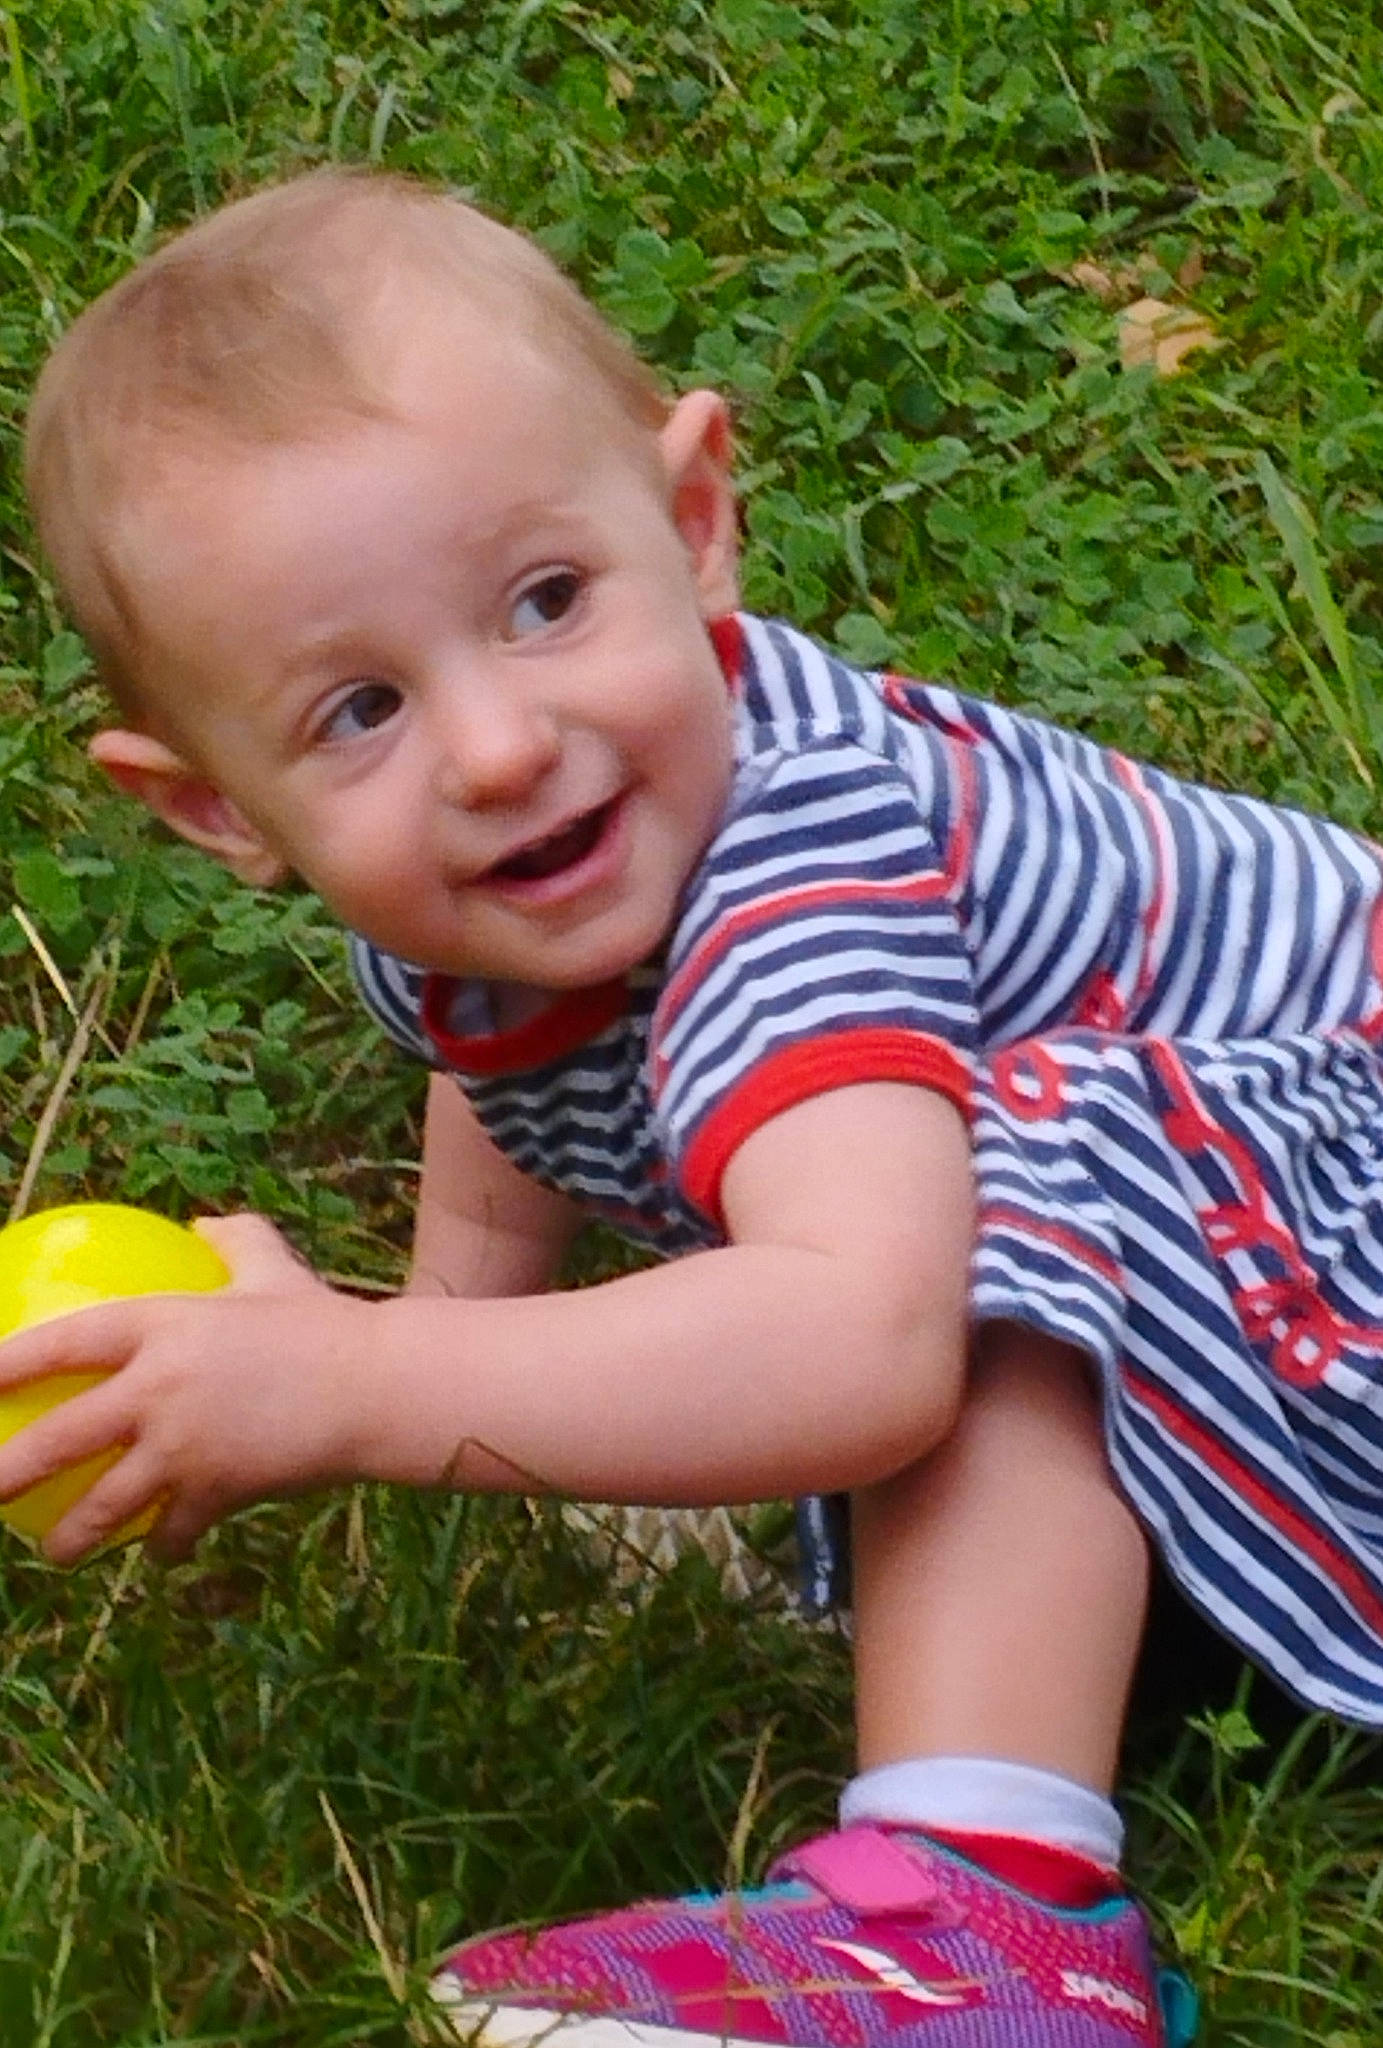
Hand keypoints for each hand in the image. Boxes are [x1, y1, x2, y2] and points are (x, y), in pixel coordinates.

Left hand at [0, 1213, 377, 1565]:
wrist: (374, 1386)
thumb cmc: (324, 1322)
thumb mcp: (275, 1269)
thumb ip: (235, 1240)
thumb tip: (205, 1223)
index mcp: (163, 1325)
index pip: (62, 1343)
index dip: (7, 1362)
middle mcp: (158, 1388)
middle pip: (59, 1439)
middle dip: (5, 1471)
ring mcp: (183, 1446)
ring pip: (104, 1506)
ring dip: (71, 1537)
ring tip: (54, 1551)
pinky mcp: (215, 1492)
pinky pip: (172, 1532)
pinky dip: (164, 1546)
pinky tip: (160, 1553)